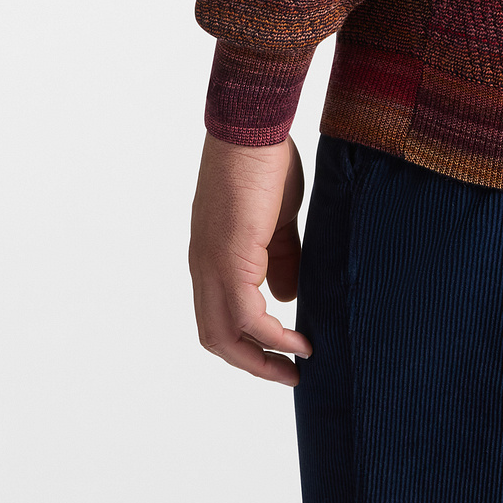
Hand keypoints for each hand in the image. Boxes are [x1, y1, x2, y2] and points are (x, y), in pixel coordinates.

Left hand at [189, 132, 312, 385]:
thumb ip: (279, 258)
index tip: (280, 354)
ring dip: (261, 358)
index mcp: (212, 256)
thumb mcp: (276, 220)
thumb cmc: (264, 162)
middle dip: (252, 363)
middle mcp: (204, 267)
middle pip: (216, 337)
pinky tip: (299, 340)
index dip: (245, 342)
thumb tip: (285, 297)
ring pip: (225, 334)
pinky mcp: (229, 258)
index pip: (219, 316)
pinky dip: (271, 336)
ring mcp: (212, 265)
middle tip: (288, 375)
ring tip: (297, 366)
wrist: (252, 127)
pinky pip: (247, 316)